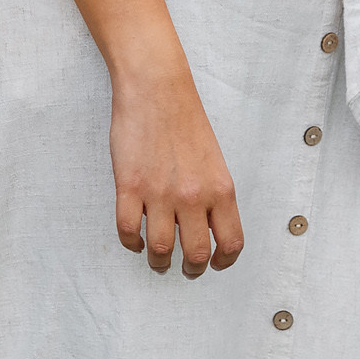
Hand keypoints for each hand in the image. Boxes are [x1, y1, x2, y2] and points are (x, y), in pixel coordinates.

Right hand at [109, 58, 244, 277]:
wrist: (157, 89)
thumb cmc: (185, 120)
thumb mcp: (214, 161)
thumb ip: (213, 197)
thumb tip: (207, 230)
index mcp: (220, 189)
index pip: (231, 242)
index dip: (223, 262)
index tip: (215, 265)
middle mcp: (193, 196)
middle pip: (196, 256)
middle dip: (191, 269)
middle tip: (185, 268)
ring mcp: (159, 193)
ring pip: (160, 250)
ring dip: (159, 262)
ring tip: (158, 260)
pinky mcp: (129, 186)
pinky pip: (128, 231)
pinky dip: (132, 244)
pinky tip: (136, 240)